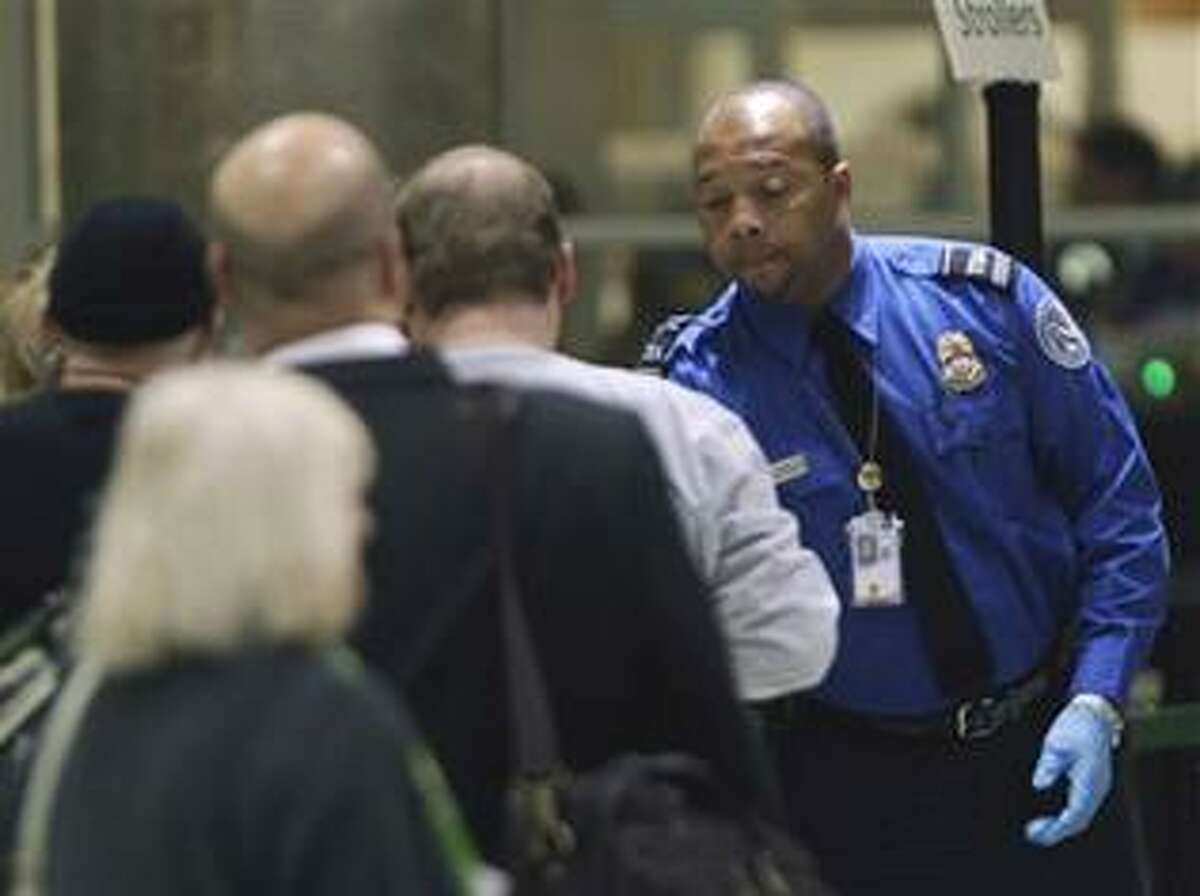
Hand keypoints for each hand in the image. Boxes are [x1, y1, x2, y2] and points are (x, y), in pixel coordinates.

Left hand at [1024, 696, 1116, 846]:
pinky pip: (1081, 807)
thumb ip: (1048, 765)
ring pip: (1081, 815)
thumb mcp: (1056, 742)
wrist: (1095, 712)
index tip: (1037, 833)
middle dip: (1056, 831)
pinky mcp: (1093, 782)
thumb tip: (1039, 784)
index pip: (1075, 815)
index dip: (1056, 828)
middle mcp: (1097, 788)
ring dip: (1061, 825)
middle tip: (1032, 834)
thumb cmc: (1076, 724)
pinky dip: (1066, 816)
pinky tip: (1051, 816)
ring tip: (1038, 828)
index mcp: (1090, 780)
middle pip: (1079, 820)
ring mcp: (1097, 786)